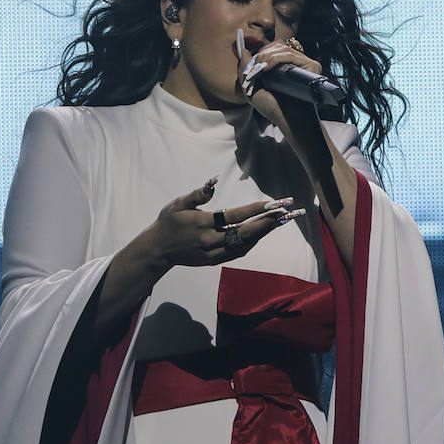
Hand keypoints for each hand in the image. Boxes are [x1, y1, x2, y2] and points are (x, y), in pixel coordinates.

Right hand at [147, 177, 303, 267]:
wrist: (157, 250)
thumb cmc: (168, 222)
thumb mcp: (178, 203)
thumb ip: (197, 194)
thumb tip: (214, 182)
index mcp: (204, 223)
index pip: (236, 216)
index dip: (256, 209)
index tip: (274, 203)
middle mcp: (211, 240)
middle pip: (246, 232)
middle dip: (268, 223)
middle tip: (286, 214)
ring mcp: (213, 253)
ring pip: (245, 245)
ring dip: (263, 234)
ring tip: (278, 222)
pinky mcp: (213, 261)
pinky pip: (237, 252)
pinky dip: (251, 243)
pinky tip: (261, 234)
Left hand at [234, 29, 324, 130]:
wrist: (286, 119)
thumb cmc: (272, 107)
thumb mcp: (251, 87)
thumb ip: (244, 68)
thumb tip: (241, 49)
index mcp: (285, 65)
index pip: (274, 48)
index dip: (261, 53)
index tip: (251, 65)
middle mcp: (297, 63)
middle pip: (277, 46)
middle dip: (261, 55)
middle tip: (253, 69)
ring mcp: (305, 64)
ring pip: (282, 49)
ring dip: (265, 58)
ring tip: (259, 72)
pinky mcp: (312, 66)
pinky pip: (290, 55)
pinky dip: (275, 59)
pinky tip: (267, 69)